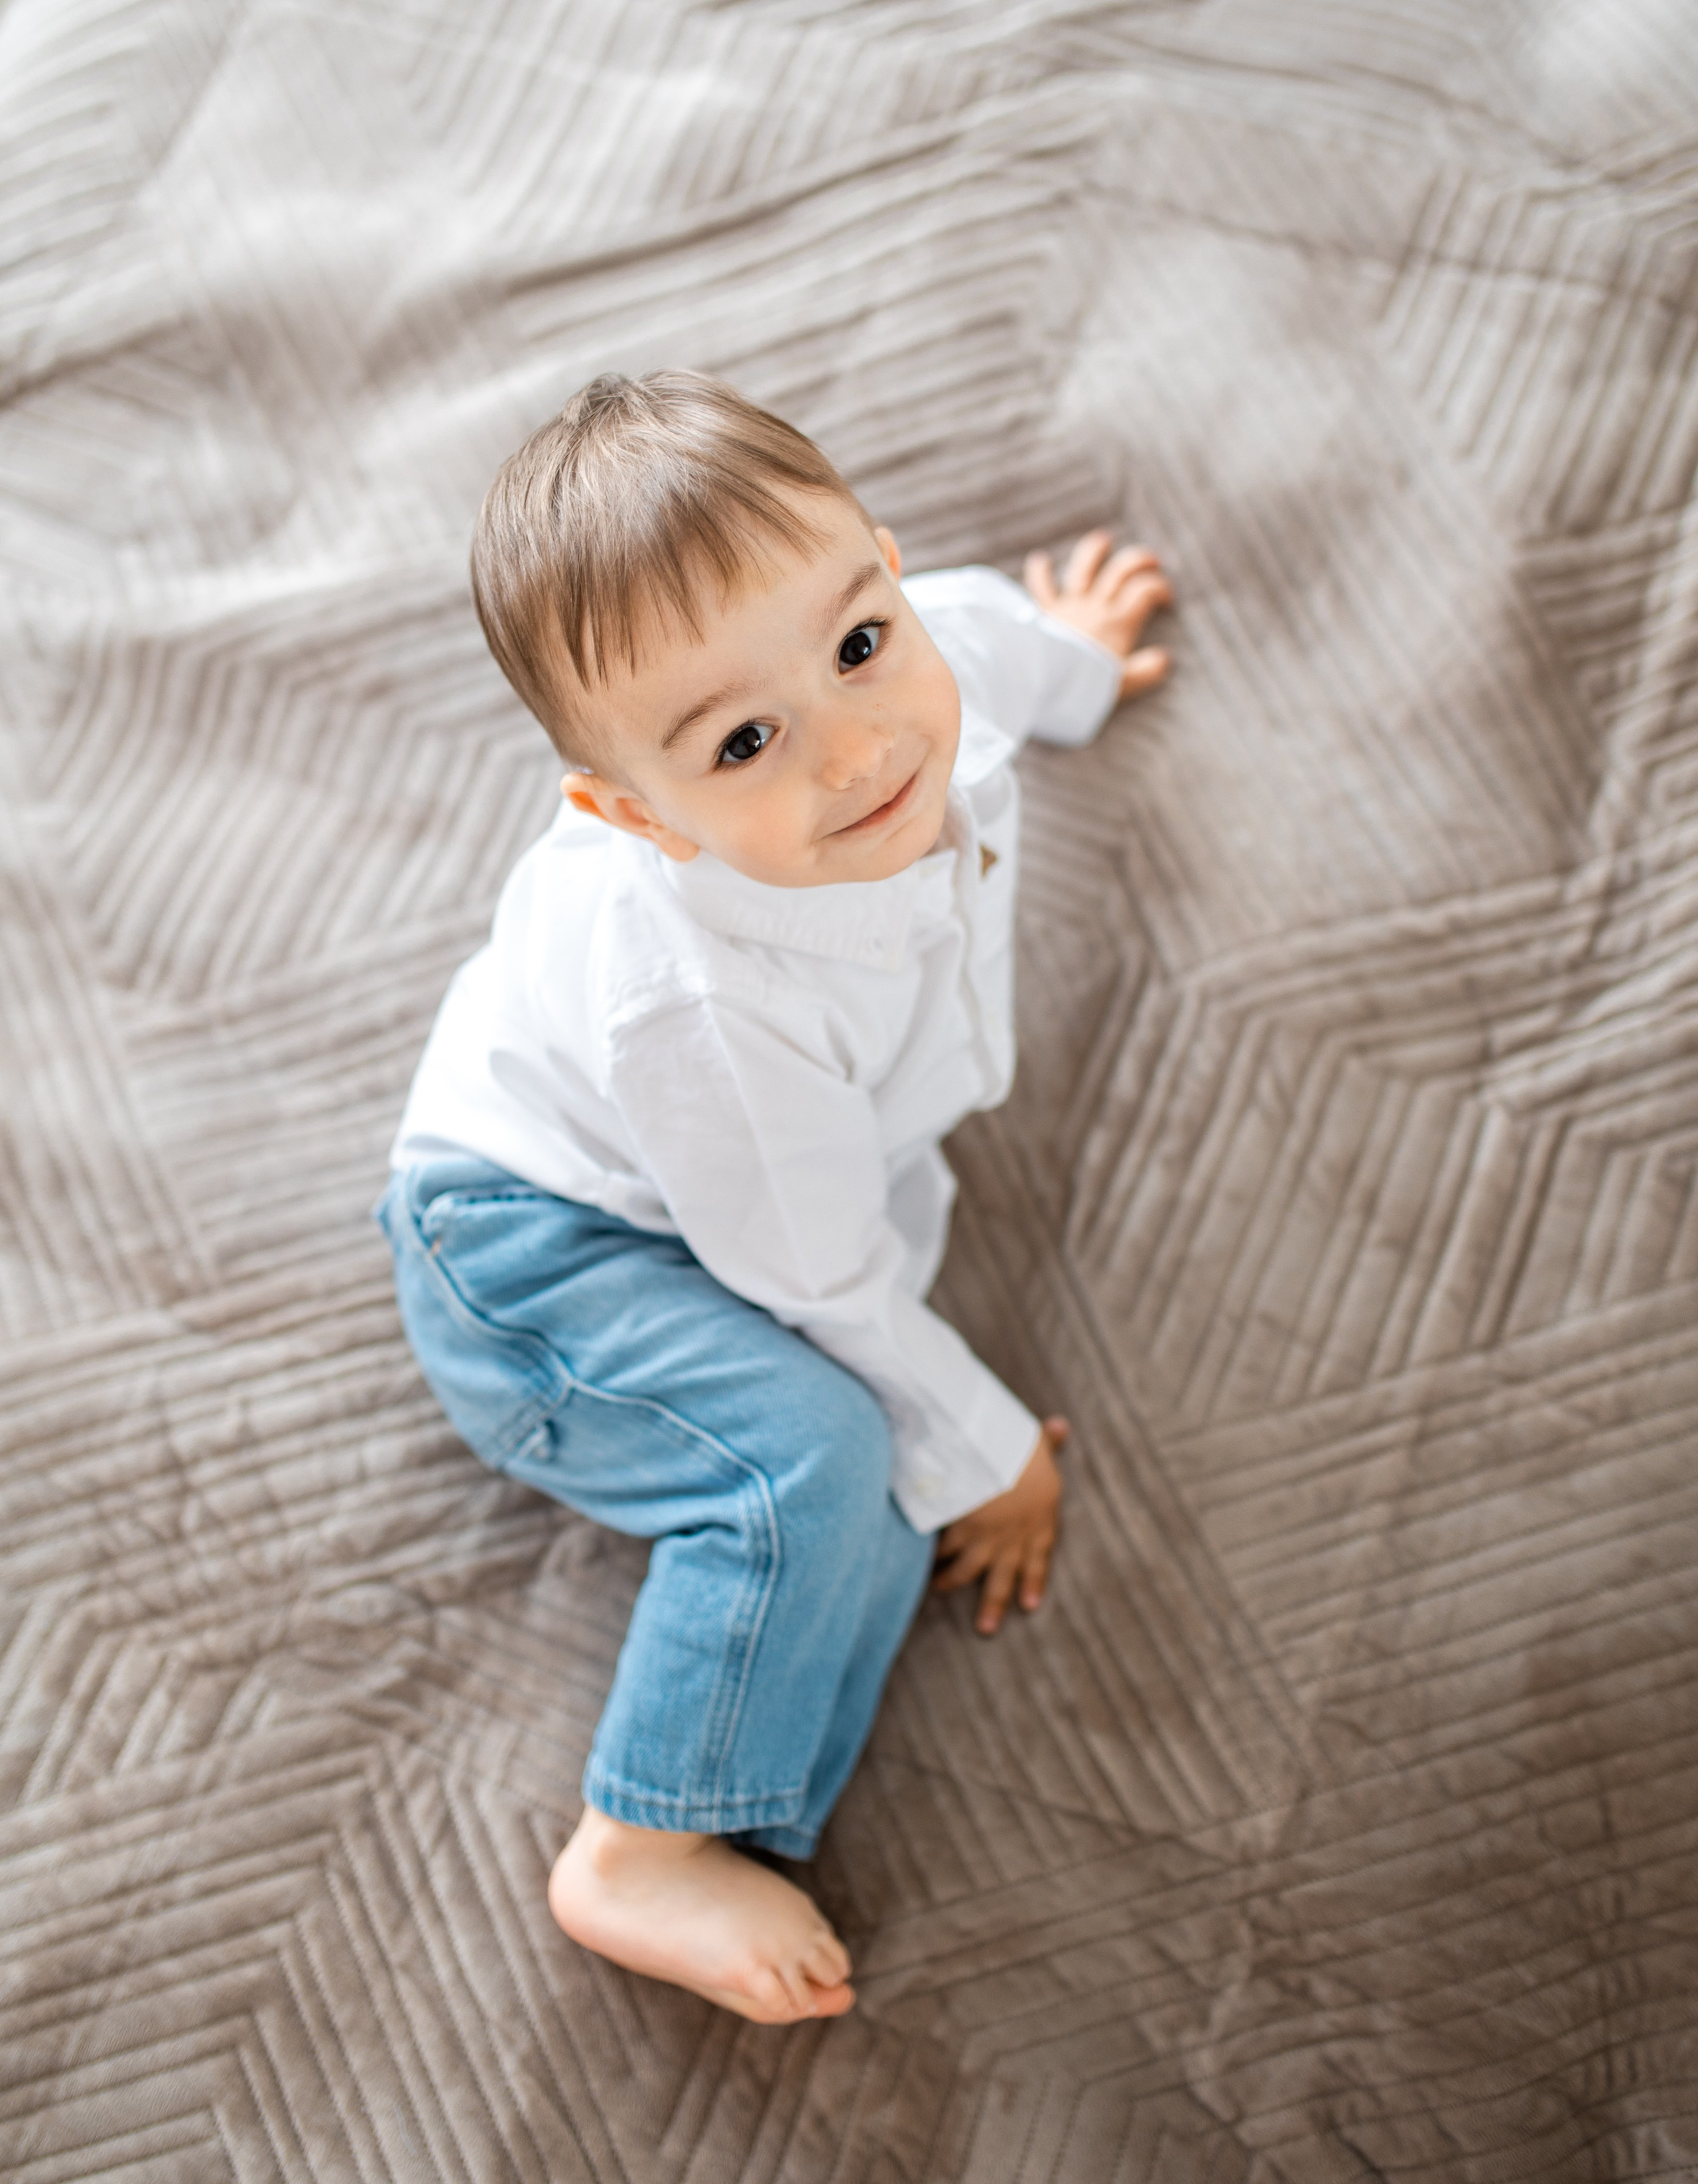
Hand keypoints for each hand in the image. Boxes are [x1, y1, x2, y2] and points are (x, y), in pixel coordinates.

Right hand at [932, 1417, 1067, 1635]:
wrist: (997, 1461)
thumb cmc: (1021, 1450)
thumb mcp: (1038, 1444)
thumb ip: (1048, 1442)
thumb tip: (1060, 1425)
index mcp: (1039, 1521)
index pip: (1038, 1557)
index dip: (1033, 1580)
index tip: (1029, 1605)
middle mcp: (1013, 1538)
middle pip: (1001, 1578)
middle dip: (993, 1603)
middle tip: (986, 1628)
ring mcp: (985, 1539)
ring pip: (966, 1570)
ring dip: (950, 1582)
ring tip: (937, 1587)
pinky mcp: (959, 1532)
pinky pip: (943, 1549)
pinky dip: (931, 1557)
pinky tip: (918, 1565)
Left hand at [1024, 531, 1171, 698]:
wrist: (1048, 680)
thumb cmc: (1087, 682)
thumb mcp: (1124, 683)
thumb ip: (1146, 670)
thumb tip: (1164, 659)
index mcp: (1119, 622)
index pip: (1145, 591)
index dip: (1159, 589)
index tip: (1166, 599)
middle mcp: (1095, 607)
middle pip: (1121, 571)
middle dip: (1139, 560)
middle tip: (1152, 561)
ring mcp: (1069, 605)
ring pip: (1084, 568)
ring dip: (1094, 552)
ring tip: (1103, 540)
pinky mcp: (1045, 612)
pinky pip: (1041, 587)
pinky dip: (1040, 572)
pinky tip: (1039, 559)